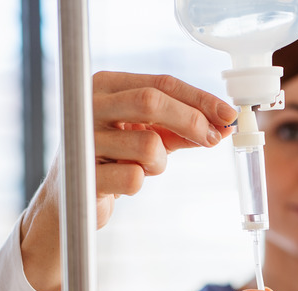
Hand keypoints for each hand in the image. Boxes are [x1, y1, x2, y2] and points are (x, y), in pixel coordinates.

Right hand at [19, 72, 236, 290]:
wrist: (68, 201)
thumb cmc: (112, 160)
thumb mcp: (147, 135)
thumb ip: (181, 128)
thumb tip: (222, 125)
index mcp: (105, 86)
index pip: (161, 83)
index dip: (200, 98)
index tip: (228, 114)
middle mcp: (88, 105)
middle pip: (152, 101)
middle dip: (192, 121)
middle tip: (214, 139)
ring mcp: (82, 139)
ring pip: (149, 145)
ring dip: (160, 163)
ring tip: (143, 168)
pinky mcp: (83, 175)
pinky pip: (135, 178)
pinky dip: (140, 183)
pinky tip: (122, 183)